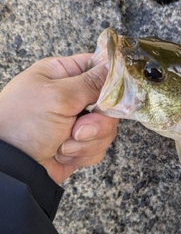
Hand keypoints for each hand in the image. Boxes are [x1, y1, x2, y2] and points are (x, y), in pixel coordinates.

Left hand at [0, 54, 118, 183]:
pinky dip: (84, 153)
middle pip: (109, 102)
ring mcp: (78, 121)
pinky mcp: (81, 144)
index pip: (99, 66)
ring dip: (88, 141)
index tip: (113, 95)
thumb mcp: (57, 97)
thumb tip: (114, 66)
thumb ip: (91, 83)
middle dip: (98, 122)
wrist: (13, 167)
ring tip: (64, 145)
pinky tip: (63, 154)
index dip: (112, 80)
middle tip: (78, 130)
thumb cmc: (23, 124)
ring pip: (107, 128)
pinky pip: (100, 146)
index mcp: (63, 74)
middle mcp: (73, 96)